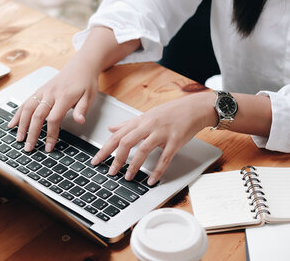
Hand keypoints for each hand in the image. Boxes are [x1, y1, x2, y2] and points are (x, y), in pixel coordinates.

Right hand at [8, 61, 99, 151]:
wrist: (81, 65)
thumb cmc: (85, 82)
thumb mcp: (90, 96)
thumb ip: (82, 109)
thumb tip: (80, 121)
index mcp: (64, 97)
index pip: (54, 119)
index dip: (50, 134)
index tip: (49, 147)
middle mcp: (50, 94)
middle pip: (37, 115)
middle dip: (32, 133)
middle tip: (29, 148)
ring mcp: (43, 91)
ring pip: (28, 108)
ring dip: (21, 125)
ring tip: (19, 138)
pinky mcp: (39, 90)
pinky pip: (26, 102)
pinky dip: (18, 113)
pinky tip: (13, 123)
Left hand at [91, 92, 215, 184]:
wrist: (194, 108)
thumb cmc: (170, 112)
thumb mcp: (146, 115)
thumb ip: (128, 124)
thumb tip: (111, 129)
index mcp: (140, 121)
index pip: (118, 135)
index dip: (105, 148)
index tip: (96, 160)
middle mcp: (149, 126)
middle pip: (126, 141)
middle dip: (116, 158)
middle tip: (111, 172)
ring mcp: (162, 133)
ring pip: (143, 150)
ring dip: (134, 165)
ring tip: (128, 177)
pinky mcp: (175, 141)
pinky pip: (164, 158)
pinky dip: (157, 171)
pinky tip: (151, 180)